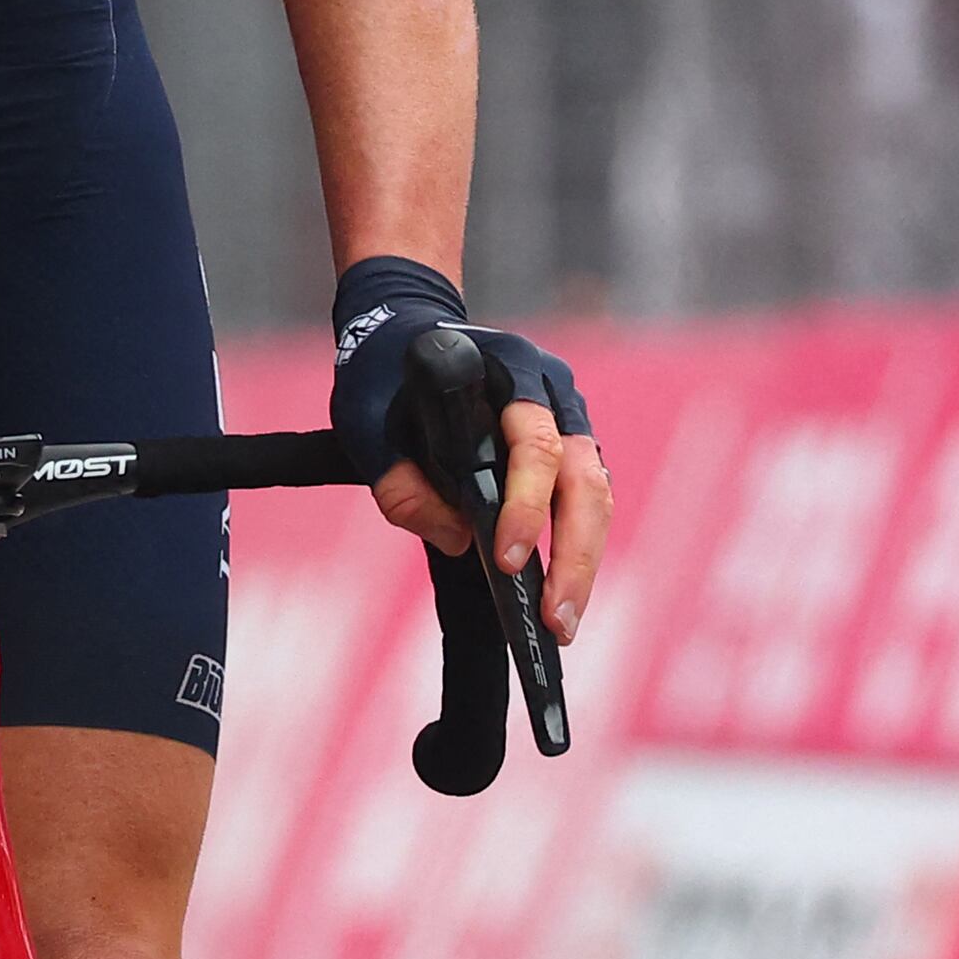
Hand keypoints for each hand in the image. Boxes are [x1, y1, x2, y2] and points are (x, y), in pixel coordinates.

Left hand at [329, 257, 611, 644]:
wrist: (403, 331)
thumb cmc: (381, 376)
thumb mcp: (363, 423)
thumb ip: (399, 484)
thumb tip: (457, 540)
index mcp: (507, 369)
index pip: (534, 443)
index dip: (525, 504)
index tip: (503, 560)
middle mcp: (552, 391)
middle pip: (584, 479)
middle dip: (573, 556)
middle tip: (554, 623)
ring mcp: (567, 419)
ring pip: (595, 497)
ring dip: (583, 564)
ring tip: (561, 627)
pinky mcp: (567, 448)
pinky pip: (584, 503)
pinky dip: (576, 551)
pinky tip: (558, 599)